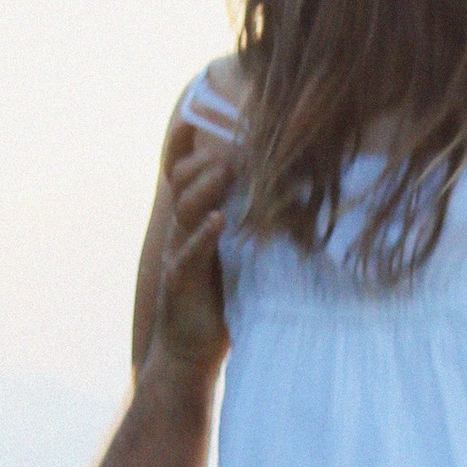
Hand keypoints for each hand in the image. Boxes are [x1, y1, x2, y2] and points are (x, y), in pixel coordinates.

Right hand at [147, 113, 234, 387]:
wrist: (192, 350)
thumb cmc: (221, 299)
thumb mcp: (237, 253)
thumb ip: (248, 222)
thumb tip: (287, 191)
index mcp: (192, 221)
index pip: (179, 174)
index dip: (180, 146)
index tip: (192, 116)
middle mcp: (181, 233)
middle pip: (181, 184)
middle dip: (205, 162)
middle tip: (235, 149)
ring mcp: (178, 255)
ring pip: (184, 211)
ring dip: (206, 189)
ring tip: (227, 172)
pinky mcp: (181, 282)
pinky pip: (189, 253)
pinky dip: (203, 236)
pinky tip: (218, 221)